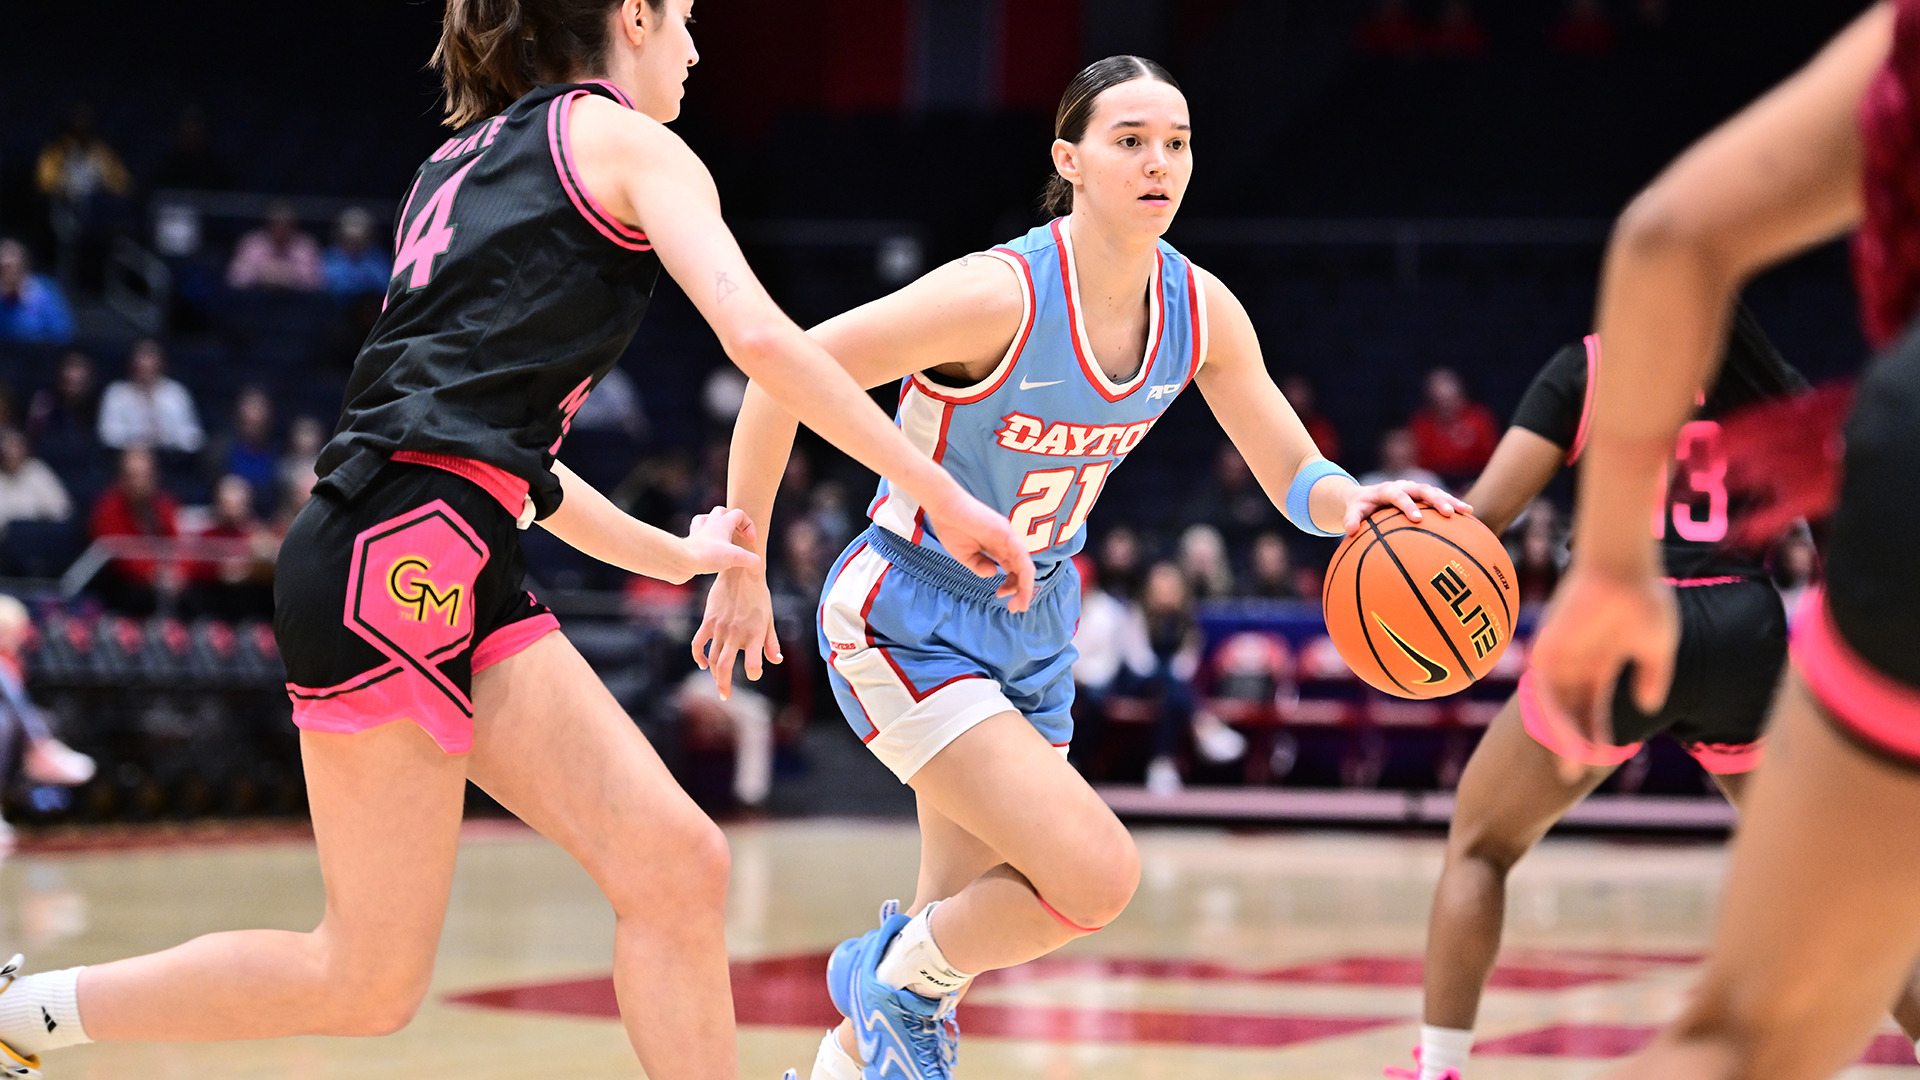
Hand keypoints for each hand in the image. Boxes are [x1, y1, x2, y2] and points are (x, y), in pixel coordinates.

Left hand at [675, 506, 761, 582]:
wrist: (681, 561)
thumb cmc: (708, 554)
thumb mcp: (736, 557)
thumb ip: (751, 560)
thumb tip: (756, 567)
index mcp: (722, 522)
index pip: (739, 514)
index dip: (749, 526)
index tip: (750, 542)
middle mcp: (709, 524)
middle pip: (721, 511)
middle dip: (732, 521)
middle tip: (737, 535)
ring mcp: (698, 533)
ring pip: (706, 520)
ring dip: (715, 526)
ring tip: (722, 538)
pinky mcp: (690, 544)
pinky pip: (697, 535)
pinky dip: (704, 540)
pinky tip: (708, 550)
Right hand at [690, 564, 781, 699]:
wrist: (740, 572)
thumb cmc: (758, 596)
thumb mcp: (768, 618)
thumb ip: (771, 641)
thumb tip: (776, 660)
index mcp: (754, 633)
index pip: (753, 663)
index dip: (754, 672)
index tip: (754, 673)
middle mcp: (736, 633)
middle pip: (725, 667)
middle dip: (724, 685)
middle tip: (725, 696)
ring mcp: (720, 628)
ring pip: (713, 658)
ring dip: (714, 674)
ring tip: (719, 683)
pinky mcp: (708, 621)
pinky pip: (699, 643)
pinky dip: (699, 656)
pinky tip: (703, 664)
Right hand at [922, 484, 1036, 612]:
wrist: (943, 508)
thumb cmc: (951, 527)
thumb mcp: (966, 555)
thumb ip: (979, 566)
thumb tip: (992, 574)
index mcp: (998, 547)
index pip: (1013, 569)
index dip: (1011, 585)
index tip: (1000, 596)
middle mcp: (1007, 542)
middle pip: (1022, 569)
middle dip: (1022, 590)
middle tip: (1016, 608)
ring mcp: (1008, 536)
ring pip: (1025, 565)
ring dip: (1026, 587)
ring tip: (1020, 605)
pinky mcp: (1005, 533)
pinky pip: (1021, 556)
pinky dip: (1024, 574)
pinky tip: (1021, 588)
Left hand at [1342, 480, 1472, 533]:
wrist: (1366, 496)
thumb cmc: (1360, 507)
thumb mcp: (1353, 511)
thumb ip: (1351, 519)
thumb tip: (1349, 531)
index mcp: (1387, 490)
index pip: (1397, 495)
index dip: (1407, 505)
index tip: (1416, 519)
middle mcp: (1404, 486)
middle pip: (1423, 490)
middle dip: (1436, 500)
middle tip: (1449, 513)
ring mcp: (1416, 490)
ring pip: (1436, 492)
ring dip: (1451, 500)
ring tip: (1467, 511)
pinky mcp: (1424, 495)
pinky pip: (1440, 499)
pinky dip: (1453, 504)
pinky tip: (1470, 515)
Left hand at [1529, 567, 1678, 780]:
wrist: (1622, 569)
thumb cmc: (1643, 598)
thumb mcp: (1656, 646)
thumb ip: (1653, 676)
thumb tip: (1647, 707)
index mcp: (1599, 660)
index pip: (1592, 704)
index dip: (1597, 731)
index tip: (1603, 758)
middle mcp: (1575, 661)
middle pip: (1569, 711)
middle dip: (1572, 743)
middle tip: (1572, 775)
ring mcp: (1559, 656)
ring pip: (1556, 707)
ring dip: (1562, 738)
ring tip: (1571, 768)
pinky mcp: (1546, 650)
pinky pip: (1547, 693)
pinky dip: (1556, 719)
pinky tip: (1570, 741)